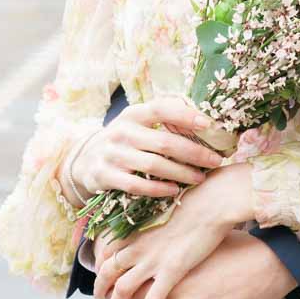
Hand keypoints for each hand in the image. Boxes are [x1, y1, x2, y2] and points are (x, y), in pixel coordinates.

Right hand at [69, 95, 223, 200]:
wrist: (84, 160)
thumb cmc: (124, 139)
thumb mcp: (137, 123)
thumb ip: (162, 118)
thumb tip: (203, 118)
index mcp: (133, 114)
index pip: (161, 108)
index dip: (185, 115)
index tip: (209, 124)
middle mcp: (121, 131)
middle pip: (164, 142)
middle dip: (194, 153)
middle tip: (215, 160)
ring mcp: (112, 154)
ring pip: (153, 165)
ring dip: (181, 173)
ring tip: (200, 177)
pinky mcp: (104, 176)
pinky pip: (136, 185)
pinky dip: (158, 189)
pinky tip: (175, 190)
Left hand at [96, 164, 253, 298]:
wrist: (215, 199)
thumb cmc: (197, 199)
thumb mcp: (167, 207)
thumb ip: (155, 222)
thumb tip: (157, 228)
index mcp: (137, 228)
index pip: (107, 252)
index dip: (102, 268)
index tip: (106, 277)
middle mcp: (139, 244)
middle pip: (108, 273)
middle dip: (103, 290)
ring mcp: (153, 259)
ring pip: (122, 290)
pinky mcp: (172, 270)